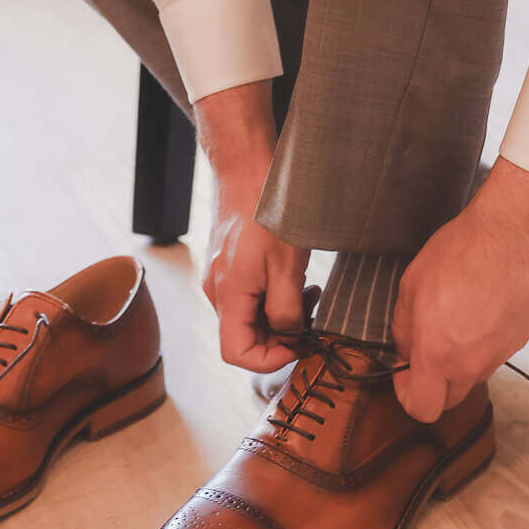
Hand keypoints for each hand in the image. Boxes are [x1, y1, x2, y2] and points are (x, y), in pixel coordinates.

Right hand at [202, 165, 310, 372]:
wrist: (246, 169)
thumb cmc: (268, 213)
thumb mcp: (288, 266)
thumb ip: (287, 310)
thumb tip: (289, 336)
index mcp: (228, 295)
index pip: (237, 354)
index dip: (270, 359)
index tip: (300, 343)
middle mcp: (217, 292)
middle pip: (244, 337)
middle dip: (281, 334)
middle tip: (311, 313)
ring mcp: (220, 279)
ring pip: (248, 316)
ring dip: (279, 314)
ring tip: (307, 291)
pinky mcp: (228, 267)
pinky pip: (248, 297)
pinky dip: (271, 296)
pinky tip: (292, 277)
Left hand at [391, 159, 528, 422]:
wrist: (515, 234)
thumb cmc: (461, 252)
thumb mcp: (412, 284)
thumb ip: (404, 328)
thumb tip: (407, 350)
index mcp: (438, 354)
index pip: (421, 408)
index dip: (406, 394)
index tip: (404, 371)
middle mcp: (471, 364)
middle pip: (449, 399)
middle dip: (434, 382)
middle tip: (428, 346)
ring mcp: (501, 354)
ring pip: (474, 373)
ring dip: (461, 359)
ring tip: (459, 316)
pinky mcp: (521, 340)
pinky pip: (495, 352)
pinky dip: (485, 340)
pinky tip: (483, 306)